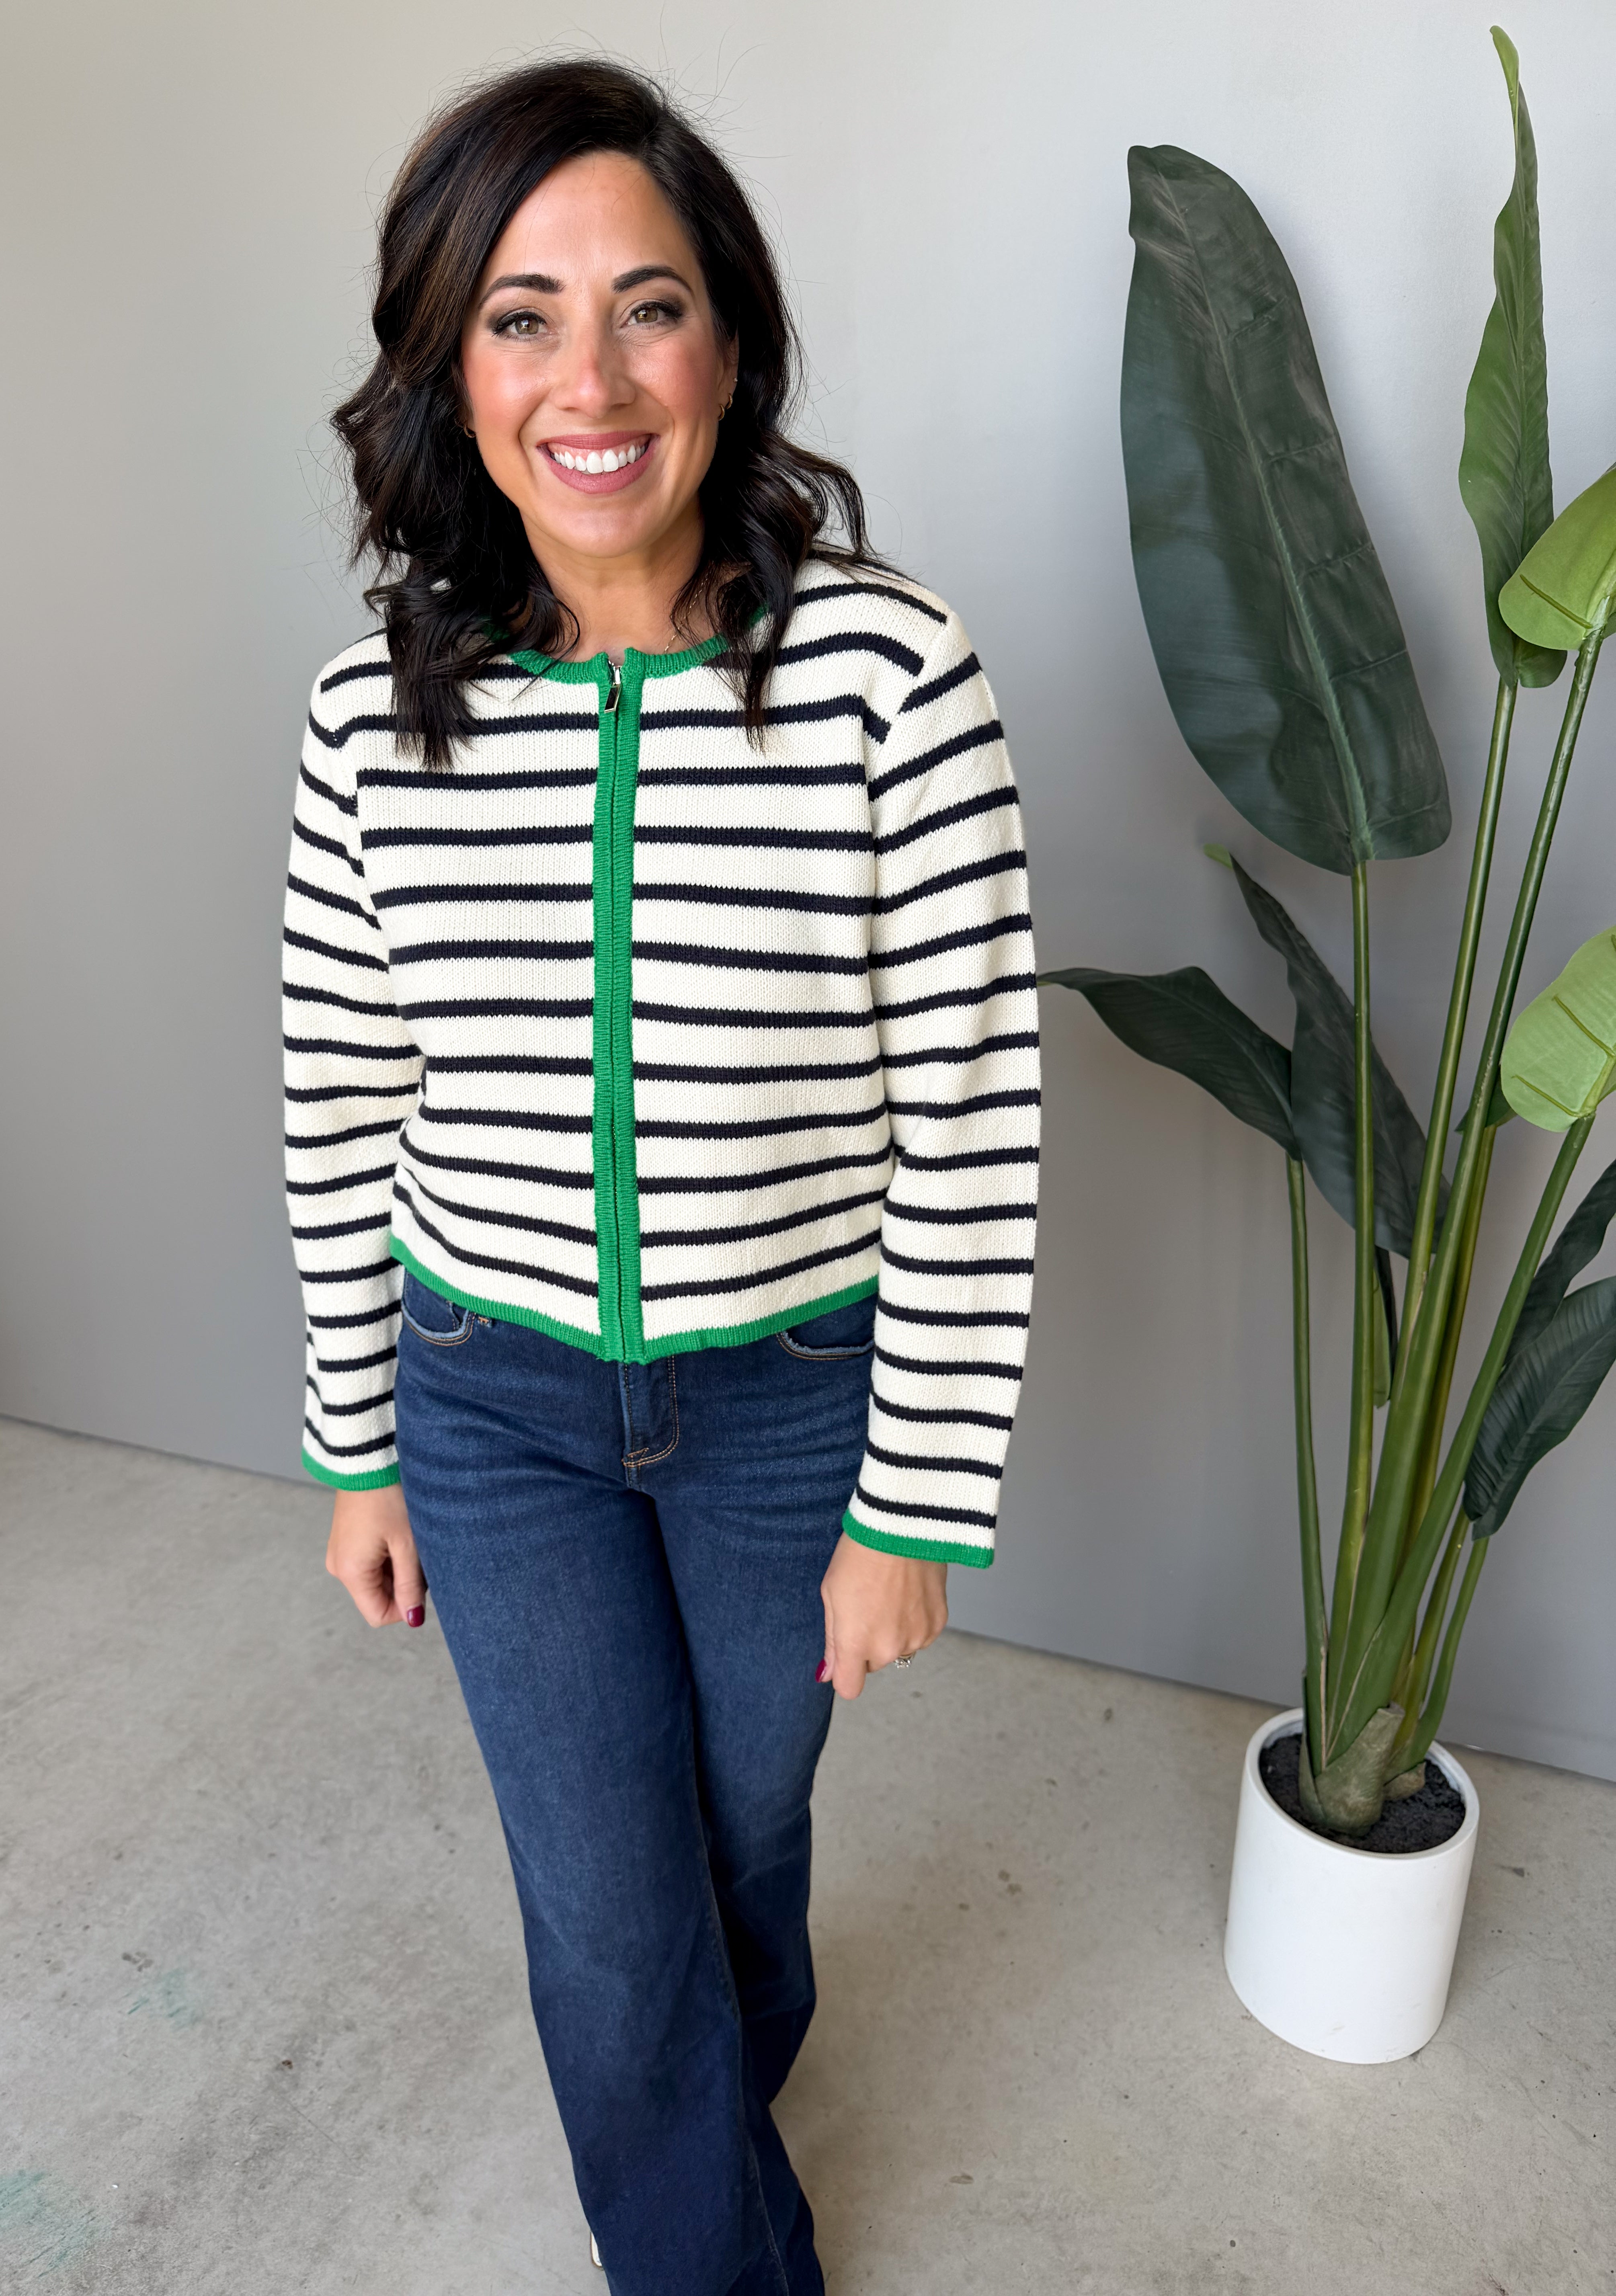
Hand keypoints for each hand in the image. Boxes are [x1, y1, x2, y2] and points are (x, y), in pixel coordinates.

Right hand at [326, 1482, 426, 1628]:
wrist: (369, 1457)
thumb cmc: (390, 1496)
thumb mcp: (408, 1544)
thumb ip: (411, 1586)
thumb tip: (413, 1619)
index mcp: (350, 1572)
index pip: (378, 1614)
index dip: (406, 1607)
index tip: (423, 1580)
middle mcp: (339, 1567)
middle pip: (378, 1596)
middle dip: (404, 1583)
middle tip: (418, 1552)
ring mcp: (340, 1552)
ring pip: (377, 1578)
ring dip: (398, 1567)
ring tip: (408, 1537)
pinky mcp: (346, 1540)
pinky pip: (371, 1561)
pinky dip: (389, 1554)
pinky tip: (398, 1531)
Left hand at [818, 1534, 946, 1699]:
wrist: (900, 1526)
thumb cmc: (860, 1554)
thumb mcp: (831, 1595)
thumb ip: (832, 1641)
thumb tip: (827, 1674)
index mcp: (857, 1643)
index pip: (849, 1687)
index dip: (844, 1672)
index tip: (844, 1655)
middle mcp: (890, 1648)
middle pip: (874, 1663)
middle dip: (868, 1643)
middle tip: (867, 1605)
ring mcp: (917, 1637)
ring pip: (900, 1649)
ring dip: (893, 1632)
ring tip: (890, 1595)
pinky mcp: (938, 1623)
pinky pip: (921, 1635)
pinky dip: (914, 1621)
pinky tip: (909, 1594)